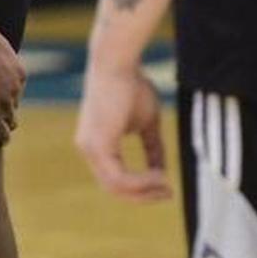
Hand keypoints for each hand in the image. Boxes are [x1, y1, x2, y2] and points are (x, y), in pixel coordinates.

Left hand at [75, 60, 170, 200]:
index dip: (140, 187)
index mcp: (95, 144)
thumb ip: (153, 147)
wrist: (118, 62)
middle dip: (142, 195)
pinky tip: (160, 177)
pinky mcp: (98, 146)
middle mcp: (88, 149)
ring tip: (166, 187)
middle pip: (114, 188)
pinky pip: (120, 177)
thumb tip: (163, 171)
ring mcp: (89, 149)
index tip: (165, 187)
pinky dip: (141, 181)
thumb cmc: (132, 85)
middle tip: (168, 195)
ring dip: (144, 190)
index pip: (115, 177)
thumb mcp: (147, 122)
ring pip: (117, 186)